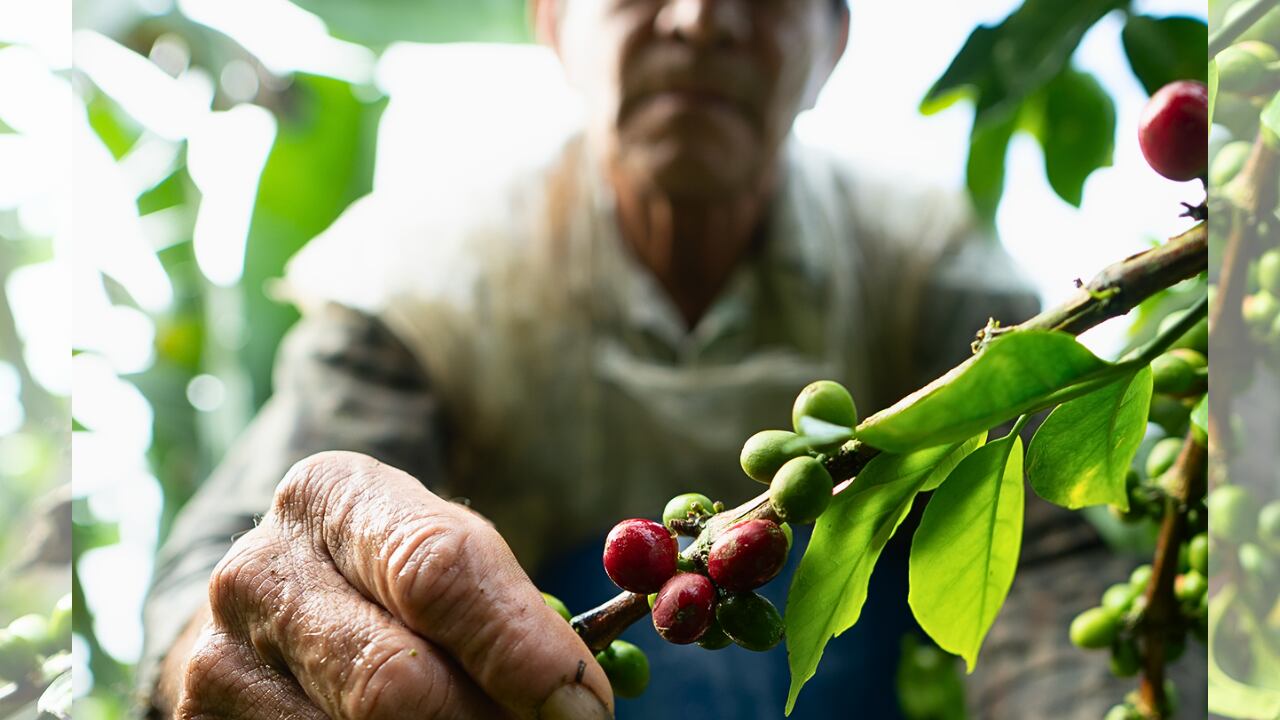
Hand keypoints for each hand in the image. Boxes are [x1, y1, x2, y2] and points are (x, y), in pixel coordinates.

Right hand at [173, 451, 612, 718]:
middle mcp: (259, 571)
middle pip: (393, 679)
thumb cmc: (392, 579)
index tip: (583, 708)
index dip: (519, 649)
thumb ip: (512, 611)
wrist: (279, 608)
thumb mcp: (450, 558)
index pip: (437, 571)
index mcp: (332, 495)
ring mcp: (217, 660)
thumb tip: (583, 701)